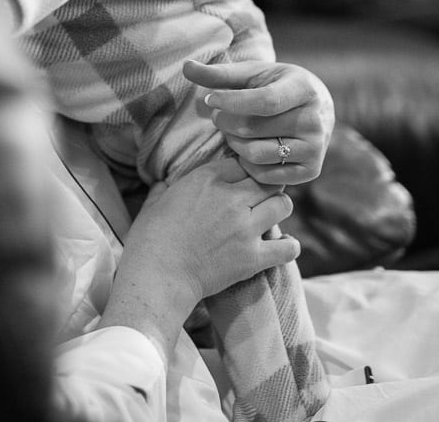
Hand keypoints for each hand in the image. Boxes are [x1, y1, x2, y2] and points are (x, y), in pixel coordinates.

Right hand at [100, 159, 297, 356]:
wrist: (157, 276)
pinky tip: (283, 246)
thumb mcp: (153, 203)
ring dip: (278, 209)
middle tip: (260, 198)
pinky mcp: (253, 257)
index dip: (243, 171)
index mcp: (206, 180)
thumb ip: (165, 188)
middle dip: (266, 187)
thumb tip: (165, 183)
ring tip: (270, 217)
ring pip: (283, 204)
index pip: (241, 163)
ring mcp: (245, 228)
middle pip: (267, 180)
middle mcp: (231, 198)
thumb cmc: (149, 239)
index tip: (240, 181)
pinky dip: (289, 246)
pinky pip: (288, 247)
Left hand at [189, 59, 333, 185]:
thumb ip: (219, 73)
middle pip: (254, 129)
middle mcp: (315, 120)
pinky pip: (265, 175)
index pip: (265, 101)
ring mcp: (316, 148)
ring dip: (234, 144)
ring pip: (257, 154)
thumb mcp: (252, 74)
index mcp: (304, 89)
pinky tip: (247, 149)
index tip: (209, 99)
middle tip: (219, 116)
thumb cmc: (275, 86)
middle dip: (225, 122)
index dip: (231, 102)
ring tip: (232, 132)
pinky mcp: (311, 171)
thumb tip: (186, 66)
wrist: (315, 109)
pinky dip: (247, 164)